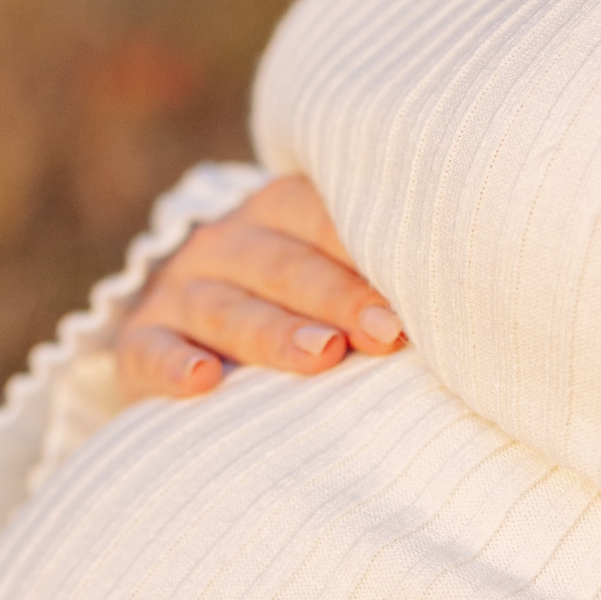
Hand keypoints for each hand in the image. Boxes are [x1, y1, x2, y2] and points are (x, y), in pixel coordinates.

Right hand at [116, 175, 405, 401]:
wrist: (185, 339)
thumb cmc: (292, 314)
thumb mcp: (322, 284)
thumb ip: (371, 288)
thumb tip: (461, 315)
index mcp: (279, 217)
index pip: (322, 218)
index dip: (369, 254)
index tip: (420, 297)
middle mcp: (226, 244)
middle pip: (284, 266)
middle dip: (339, 298)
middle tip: (387, 333)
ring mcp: (179, 292)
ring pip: (228, 309)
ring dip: (275, 333)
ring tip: (322, 357)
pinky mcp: (139, 341)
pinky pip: (151, 352)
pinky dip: (173, 366)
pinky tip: (201, 382)